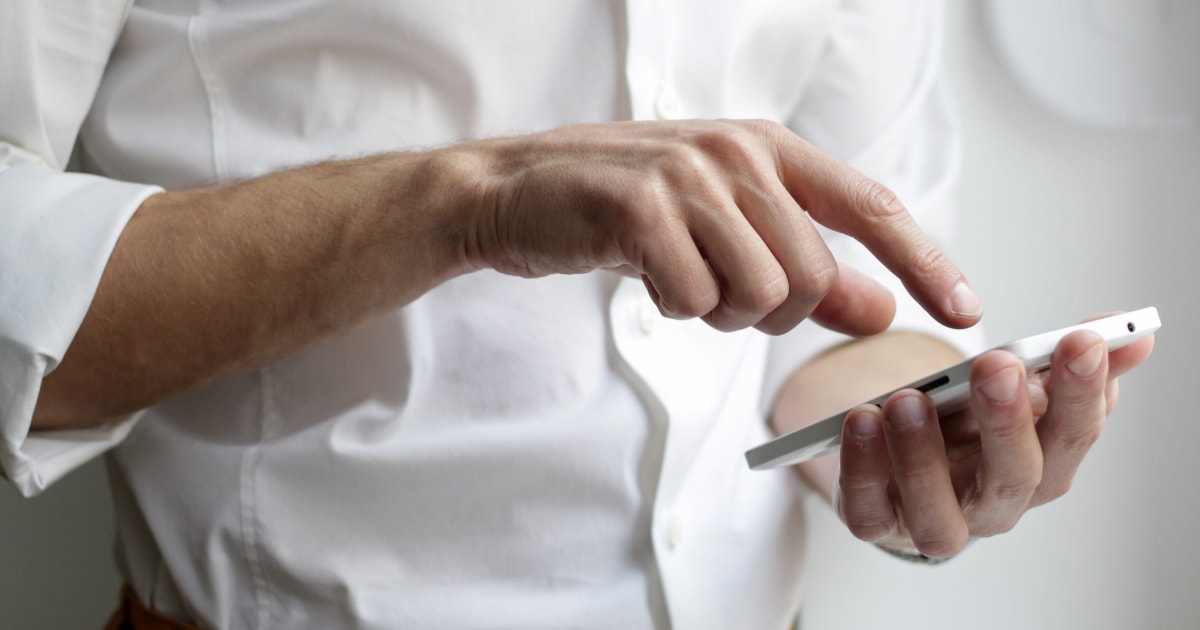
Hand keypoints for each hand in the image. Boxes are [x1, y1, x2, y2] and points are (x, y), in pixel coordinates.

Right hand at [452, 120, 981, 335]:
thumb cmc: (624, 209)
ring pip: (759, 294)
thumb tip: (880, 309)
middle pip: (811, 275)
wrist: (516, 190)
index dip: (925, 262)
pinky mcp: (641, 209)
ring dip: (718, 312)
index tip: (964, 310)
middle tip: (717, 292)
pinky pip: (695, 300)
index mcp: (768, 147)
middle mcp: (738, 152)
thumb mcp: (724, 229)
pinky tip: (643, 275)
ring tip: (678, 277)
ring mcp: (689, 177)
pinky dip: (673, 309)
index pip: (871, 207)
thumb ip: (806, 267)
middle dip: (771, 311)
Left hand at [832, 321, 1155, 557]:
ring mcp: (934, 520)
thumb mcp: (1015, 386)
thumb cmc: (967, 424)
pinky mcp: (876, 522)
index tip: (1081, 340)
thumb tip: (1132, 333)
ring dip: (923, 456)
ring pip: (938, 512)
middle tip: (997, 365)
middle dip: (1008, 420)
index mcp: (1041, 466)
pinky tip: (860, 421)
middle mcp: (994, 505)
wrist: (901, 458)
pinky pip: (868, 511)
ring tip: (909, 400)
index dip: (1083, 392)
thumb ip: (1065, 361)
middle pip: (1014, 478)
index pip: (1074, 436)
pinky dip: (862, 469)